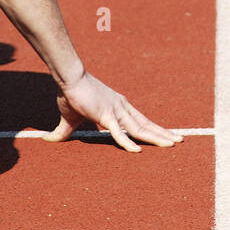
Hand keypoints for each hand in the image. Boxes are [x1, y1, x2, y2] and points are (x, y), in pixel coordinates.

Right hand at [43, 71, 182, 151]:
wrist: (68, 78)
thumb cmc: (71, 95)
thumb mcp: (70, 118)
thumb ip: (64, 131)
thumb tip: (50, 140)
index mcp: (119, 107)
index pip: (140, 121)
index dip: (154, 129)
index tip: (166, 135)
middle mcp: (122, 108)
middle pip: (146, 124)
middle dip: (163, 133)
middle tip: (180, 141)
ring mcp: (116, 111)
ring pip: (139, 128)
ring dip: (156, 137)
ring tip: (171, 144)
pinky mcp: (105, 114)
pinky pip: (118, 132)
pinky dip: (128, 142)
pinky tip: (137, 151)